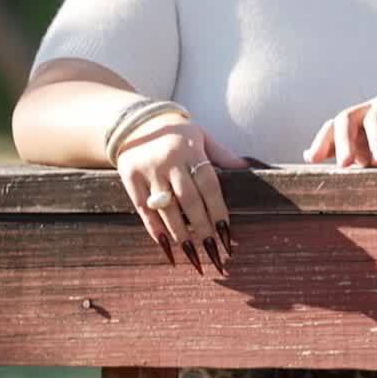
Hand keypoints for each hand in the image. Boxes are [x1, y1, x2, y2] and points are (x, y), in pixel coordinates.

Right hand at [113, 114, 247, 274]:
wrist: (135, 122)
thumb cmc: (177, 133)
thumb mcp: (202, 136)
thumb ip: (222, 154)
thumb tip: (247, 166)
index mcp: (190, 150)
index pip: (208, 185)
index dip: (217, 209)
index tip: (226, 232)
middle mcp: (169, 161)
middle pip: (189, 201)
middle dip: (202, 228)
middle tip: (213, 251)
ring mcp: (148, 170)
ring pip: (166, 209)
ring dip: (180, 235)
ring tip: (193, 254)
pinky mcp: (129, 178)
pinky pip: (143, 209)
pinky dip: (155, 230)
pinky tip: (167, 247)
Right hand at [304, 88, 376, 166]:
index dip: (375, 138)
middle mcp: (374, 107)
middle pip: (349, 117)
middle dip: (345, 140)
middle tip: (348, 166)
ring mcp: (363, 123)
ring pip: (336, 125)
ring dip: (327, 142)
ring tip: (316, 160)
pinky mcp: (357, 139)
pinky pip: (334, 138)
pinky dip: (323, 146)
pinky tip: (312, 158)